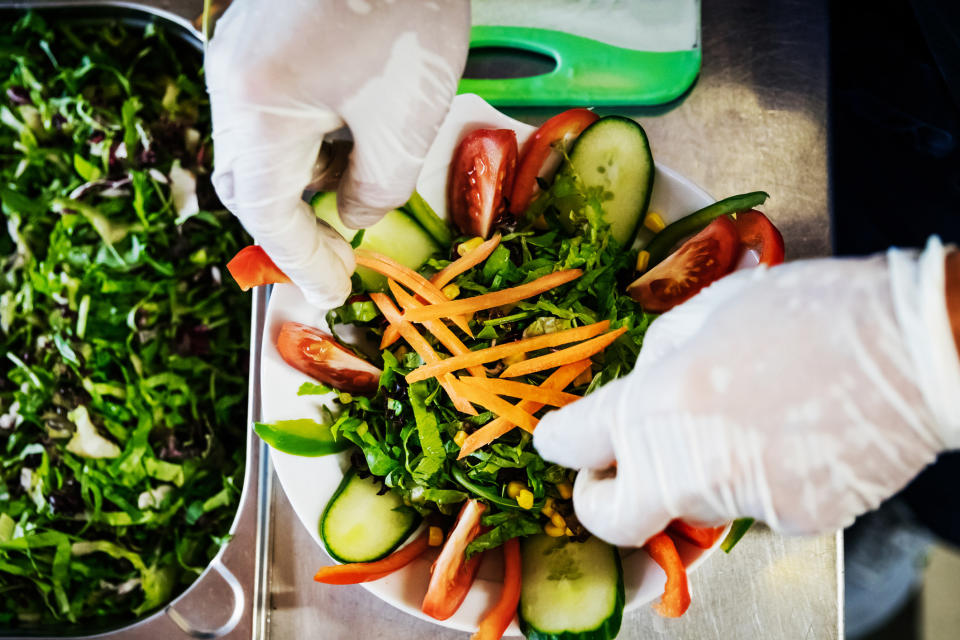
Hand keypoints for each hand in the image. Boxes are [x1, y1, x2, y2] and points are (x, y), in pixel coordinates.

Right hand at [206, 0, 469, 307]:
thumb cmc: (403, 14)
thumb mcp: (402, 124)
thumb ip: (375, 190)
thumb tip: (352, 218)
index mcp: (257, 108)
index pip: (267, 213)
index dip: (300, 261)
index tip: (331, 292)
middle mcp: (234, 83)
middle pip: (250, 183)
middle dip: (293, 228)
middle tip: (337, 260)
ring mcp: (244, 58)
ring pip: (262, 147)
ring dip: (303, 184)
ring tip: (353, 202)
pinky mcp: (264, 42)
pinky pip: (273, 112)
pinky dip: (308, 144)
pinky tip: (349, 146)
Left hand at [534, 238, 959, 547]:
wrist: (911, 350)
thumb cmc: (810, 314)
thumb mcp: (711, 309)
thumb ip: (658, 355)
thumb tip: (642, 382)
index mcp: (652, 408)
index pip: (571, 444)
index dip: (556, 441)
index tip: (557, 439)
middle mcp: (684, 469)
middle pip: (611, 517)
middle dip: (603, 501)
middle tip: (620, 470)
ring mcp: (739, 503)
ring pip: (691, 502)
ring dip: (698, 470)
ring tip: (748, 415)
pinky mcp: (791, 522)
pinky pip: (751, 504)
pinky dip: (757, 477)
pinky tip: (792, 432)